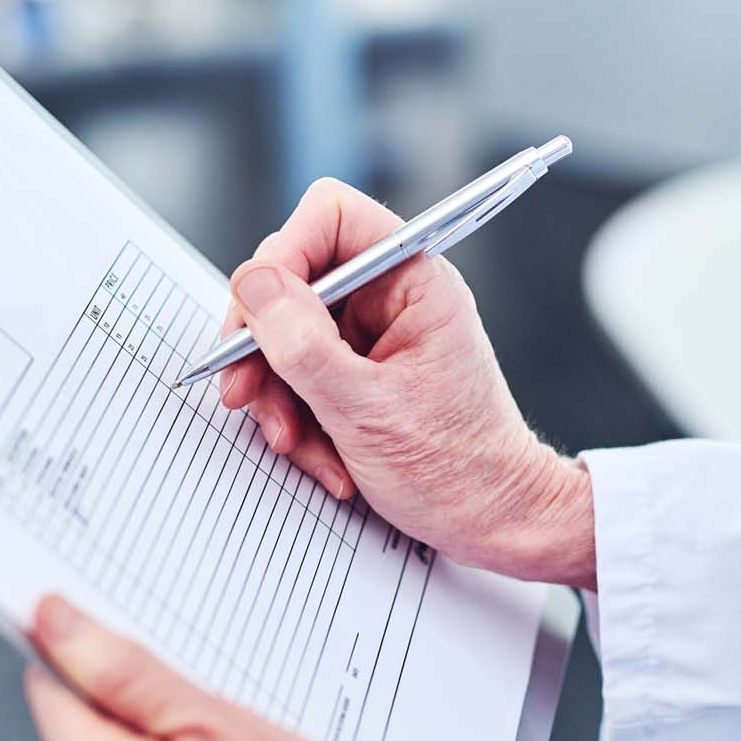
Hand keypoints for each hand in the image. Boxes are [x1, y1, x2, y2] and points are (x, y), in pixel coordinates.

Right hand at [219, 178, 594, 587]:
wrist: (493, 524)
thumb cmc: (458, 470)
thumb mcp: (365, 410)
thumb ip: (303, 344)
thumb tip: (254, 283)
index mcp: (415, 281)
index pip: (332, 216)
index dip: (284, 253)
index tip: (258, 313)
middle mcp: (393, 297)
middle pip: (294, 281)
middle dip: (266, 346)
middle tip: (246, 394)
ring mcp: (373, 336)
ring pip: (287, 337)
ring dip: (279, 397)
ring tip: (297, 445)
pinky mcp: (359, 373)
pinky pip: (301, 378)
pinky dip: (299, 420)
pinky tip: (325, 460)